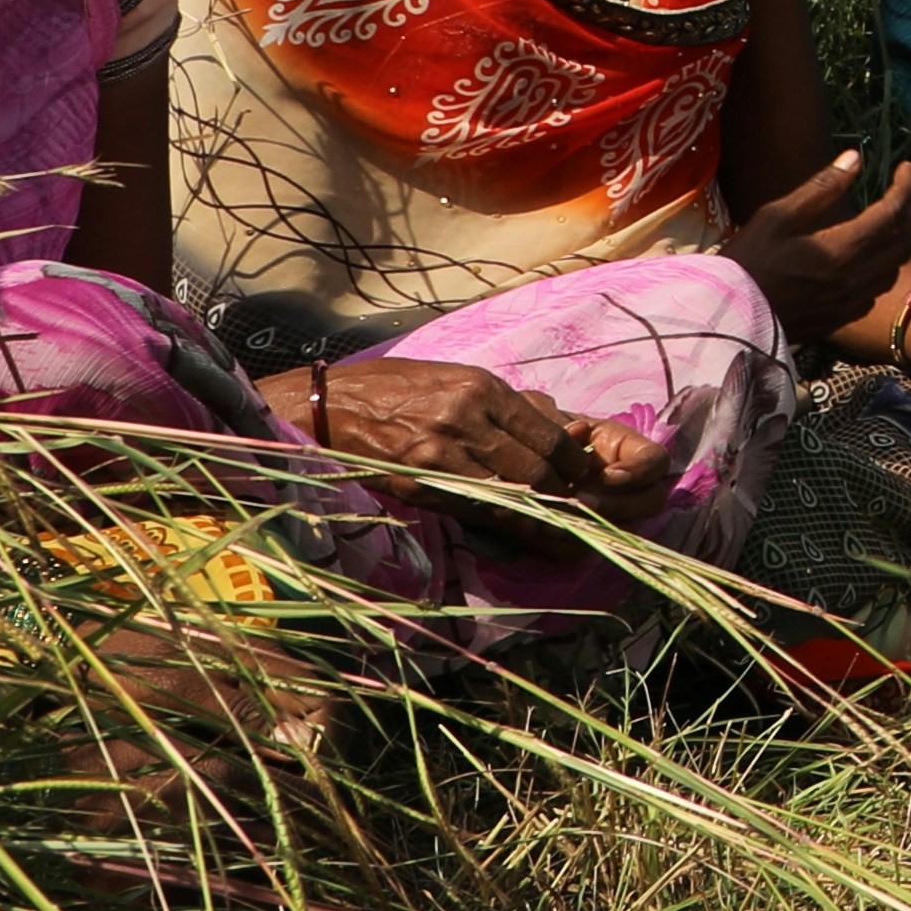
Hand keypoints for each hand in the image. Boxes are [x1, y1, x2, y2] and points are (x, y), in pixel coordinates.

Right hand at [301, 351, 676, 527]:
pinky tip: (521, 531)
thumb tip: (557, 423)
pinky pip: (473, 509)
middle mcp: (466, 418)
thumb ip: (503, 403)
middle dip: (562, 492)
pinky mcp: (417, 483)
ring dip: (538, 513)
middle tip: (574, 506)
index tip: (583, 476)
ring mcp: (440, 454)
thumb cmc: (393, 388)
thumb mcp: (454, 378)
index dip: (574, 464)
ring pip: (511, 495)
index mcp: (481, 388)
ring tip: (557, 524)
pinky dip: (502, 523)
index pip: (550, 435)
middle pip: (537, 469)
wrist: (327, 407)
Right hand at [729, 146, 910, 340]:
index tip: (907, 168)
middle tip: (901, 193)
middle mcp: (854, 279)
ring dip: (899, 242)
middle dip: (909, 213)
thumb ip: (820, 188)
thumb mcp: (776, 216)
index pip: (892, 213)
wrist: (724, 317)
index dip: (906, 187)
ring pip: (893, 270)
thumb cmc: (745, 261)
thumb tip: (855, 158)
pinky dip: (882, 268)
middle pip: (903, 244)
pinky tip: (867, 258)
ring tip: (888, 221)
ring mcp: (849, 303)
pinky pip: (875, 292)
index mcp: (841, 250)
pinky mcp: (840, 319)